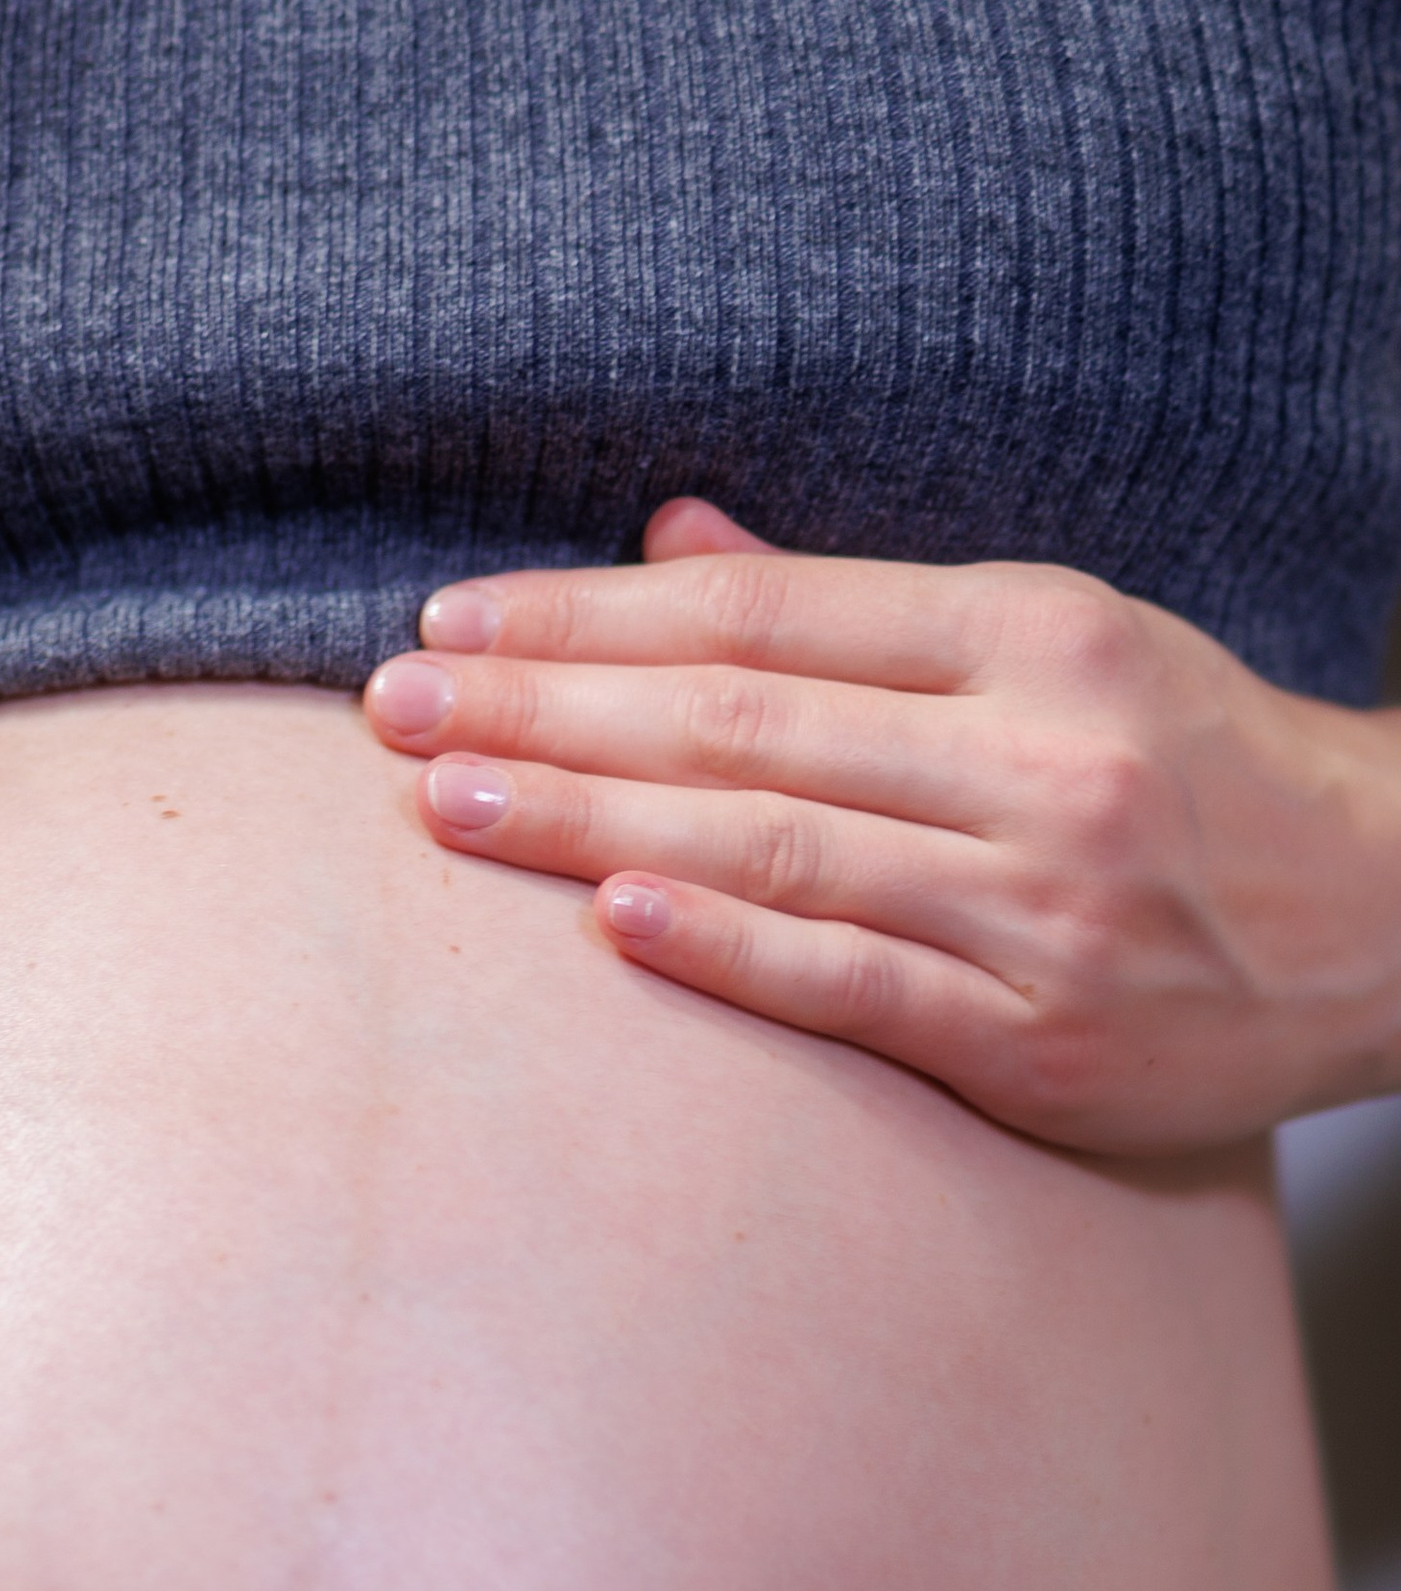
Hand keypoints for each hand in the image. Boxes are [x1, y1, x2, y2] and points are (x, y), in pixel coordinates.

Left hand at [363, 497, 1400, 1151]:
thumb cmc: (1196, 775)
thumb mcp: (1055, 644)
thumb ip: (856, 612)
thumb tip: (670, 549)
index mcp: (1033, 632)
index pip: (766, 615)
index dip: (592, 618)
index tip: (455, 619)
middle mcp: (1036, 756)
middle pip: (743, 723)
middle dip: (548, 712)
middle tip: (394, 705)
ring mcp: (1040, 904)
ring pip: (777, 846)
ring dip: (591, 824)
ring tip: (446, 803)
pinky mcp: (1044, 1042)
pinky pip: (857, 986)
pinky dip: (729, 951)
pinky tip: (611, 920)